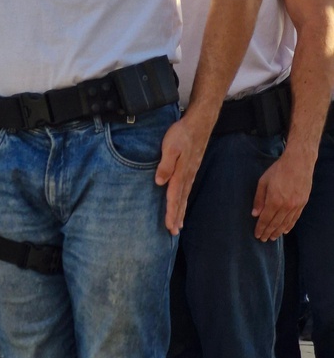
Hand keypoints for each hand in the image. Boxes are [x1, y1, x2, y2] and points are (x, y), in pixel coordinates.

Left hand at [155, 115, 210, 234]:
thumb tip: (159, 182)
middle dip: (176, 217)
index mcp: (180, 173)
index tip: (169, 227)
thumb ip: (165, 165)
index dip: (171, 213)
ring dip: (180, 211)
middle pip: (180, 201)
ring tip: (178, 225)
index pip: (174, 197)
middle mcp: (187, 176)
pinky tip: (182, 204)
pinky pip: (187, 190)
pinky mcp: (191, 169)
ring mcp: (190, 174)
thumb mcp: (170, 147)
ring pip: (184, 197)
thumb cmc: (182, 134)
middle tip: (173, 233)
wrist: (198, 124)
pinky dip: (184, 201)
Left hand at [251, 151, 313, 240]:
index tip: (257, 235)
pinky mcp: (302, 204)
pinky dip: (289, 226)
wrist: (298, 163)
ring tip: (272, 237)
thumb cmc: (278, 170)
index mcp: (274, 200)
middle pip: (275, 224)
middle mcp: (286, 206)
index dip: (260, 228)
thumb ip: (259, 199)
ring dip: (278, 232)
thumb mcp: (263, 181)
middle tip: (263, 239)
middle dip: (268, 232)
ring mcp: (295, 206)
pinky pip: (295, 219)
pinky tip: (285, 231)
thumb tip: (254, 214)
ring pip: (286, 223)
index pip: (266, 219)